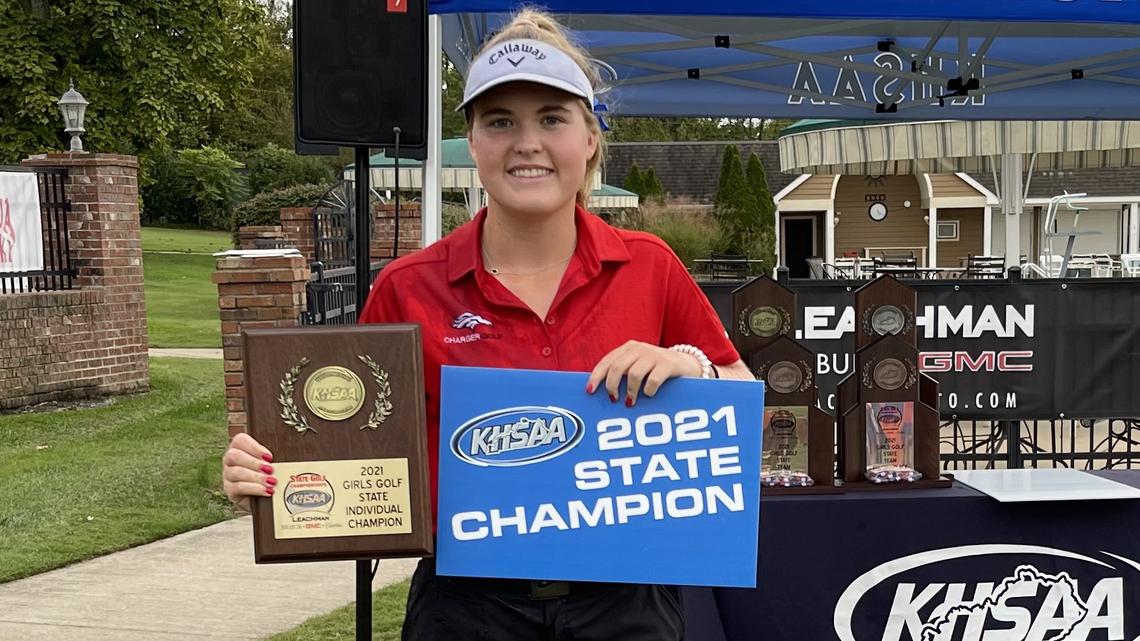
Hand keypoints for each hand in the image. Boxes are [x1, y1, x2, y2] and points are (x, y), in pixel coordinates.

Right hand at [222, 433, 275, 512]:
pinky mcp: (230, 490)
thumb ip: (279, 454)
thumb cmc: (273, 473)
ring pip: (235, 472)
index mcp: (240, 447)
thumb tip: (298, 448)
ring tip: (272, 482)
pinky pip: (238, 487)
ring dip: (256, 477)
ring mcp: (228, 475)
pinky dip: (254, 489)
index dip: (254, 447)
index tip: (270, 456)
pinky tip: (267, 491)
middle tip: (271, 469)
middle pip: (233, 456)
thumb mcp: (276, 461)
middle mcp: (230, 460)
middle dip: (254, 462)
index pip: (239, 440)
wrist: (267, 498)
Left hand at [586, 340, 702, 406]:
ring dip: (631, 392)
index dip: (597, 376)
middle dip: (612, 385)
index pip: (607, 361)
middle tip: (614, 399)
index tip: (590, 391)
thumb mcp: (638, 366)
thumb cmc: (655, 369)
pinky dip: (648, 391)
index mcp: (628, 348)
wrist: (686, 364)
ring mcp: (654, 355)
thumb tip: (600, 391)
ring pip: (634, 374)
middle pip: (617, 367)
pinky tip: (649, 395)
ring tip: (631, 402)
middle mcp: (639, 349)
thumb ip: (622, 373)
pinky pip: (653, 380)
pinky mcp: (668, 364)